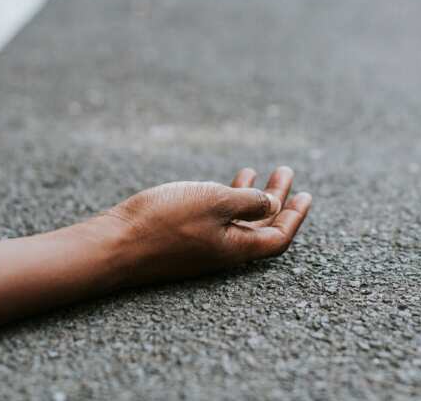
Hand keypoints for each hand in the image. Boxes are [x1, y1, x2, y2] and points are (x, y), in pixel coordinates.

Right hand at [94, 167, 311, 285]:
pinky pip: (216, 218)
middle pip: (261, 226)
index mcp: (237, 247)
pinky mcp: (182, 238)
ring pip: (237, 219)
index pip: (278, 236)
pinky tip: (224, 182)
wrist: (115, 244)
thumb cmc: (164, 221)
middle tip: (286, 173)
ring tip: (258, 171)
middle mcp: (223, 250)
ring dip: (251, 195)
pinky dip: (226, 198)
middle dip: (277, 198)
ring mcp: (202, 245)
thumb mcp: (215, 202)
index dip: (295, 216)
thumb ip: (248, 202)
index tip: (305, 195)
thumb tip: (273, 205)